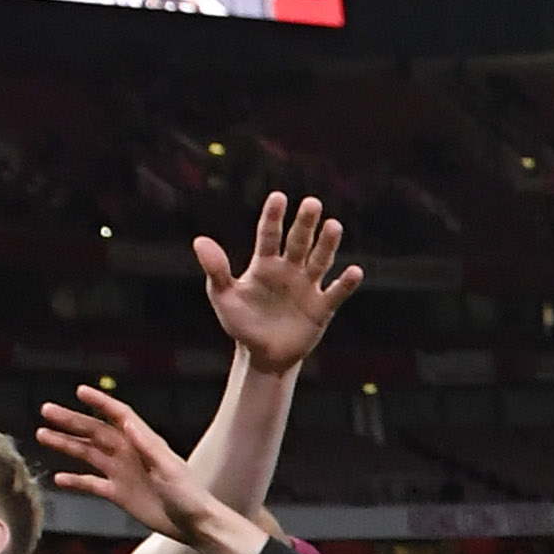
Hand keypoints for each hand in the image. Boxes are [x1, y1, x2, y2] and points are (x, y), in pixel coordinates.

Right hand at [32, 387, 267, 553]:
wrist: (193, 524)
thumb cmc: (188, 494)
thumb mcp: (168, 468)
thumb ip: (147, 445)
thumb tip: (127, 422)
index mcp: (143, 442)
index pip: (118, 415)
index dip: (100, 403)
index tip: (80, 391)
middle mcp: (129, 453)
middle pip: (95, 431)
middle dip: (71, 421)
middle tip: (46, 410)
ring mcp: (122, 472)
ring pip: (88, 454)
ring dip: (66, 444)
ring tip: (42, 435)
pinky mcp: (118, 493)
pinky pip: (91, 484)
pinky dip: (75, 481)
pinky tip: (58, 478)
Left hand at [196, 193, 361, 374]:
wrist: (262, 355)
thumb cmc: (241, 323)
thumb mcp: (223, 297)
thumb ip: (216, 270)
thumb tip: (199, 240)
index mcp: (265, 264)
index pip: (269, 235)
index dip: (273, 217)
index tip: (278, 197)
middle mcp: (289, 270)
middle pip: (299, 241)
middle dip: (305, 223)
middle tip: (312, 203)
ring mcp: (307, 287)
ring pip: (320, 260)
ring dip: (327, 244)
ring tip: (333, 226)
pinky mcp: (322, 308)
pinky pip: (336, 293)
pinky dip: (345, 283)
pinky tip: (354, 271)